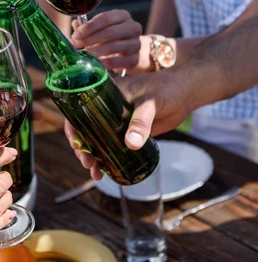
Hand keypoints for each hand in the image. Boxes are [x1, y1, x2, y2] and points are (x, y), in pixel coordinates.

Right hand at [64, 67, 192, 173]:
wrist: (187, 92)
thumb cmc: (166, 88)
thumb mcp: (151, 102)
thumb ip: (141, 122)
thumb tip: (131, 144)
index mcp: (107, 93)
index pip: (81, 109)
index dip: (74, 127)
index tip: (77, 144)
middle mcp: (108, 107)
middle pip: (87, 129)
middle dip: (83, 148)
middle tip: (87, 163)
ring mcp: (119, 120)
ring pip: (99, 140)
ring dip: (94, 156)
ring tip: (95, 173)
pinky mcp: (132, 131)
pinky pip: (115, 145)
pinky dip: (109, 158)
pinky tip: (106, 172)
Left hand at [71, 10, 142, 71]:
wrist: (131, 53)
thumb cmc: (112, 38)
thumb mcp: (101, 29)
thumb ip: (88, 27)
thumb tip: (75, 24)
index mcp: (122, 16)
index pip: (105, 18)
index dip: (89, 27)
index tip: (76, 36)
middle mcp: (133, 27)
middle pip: (109, 32)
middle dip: (90, 40)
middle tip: (77, 46)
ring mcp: (136, 43)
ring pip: (114, 47)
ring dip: (96, 52)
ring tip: (85, 56)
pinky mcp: (136, 59)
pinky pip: (119, 61)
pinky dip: (106, 63)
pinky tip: (97, 64)